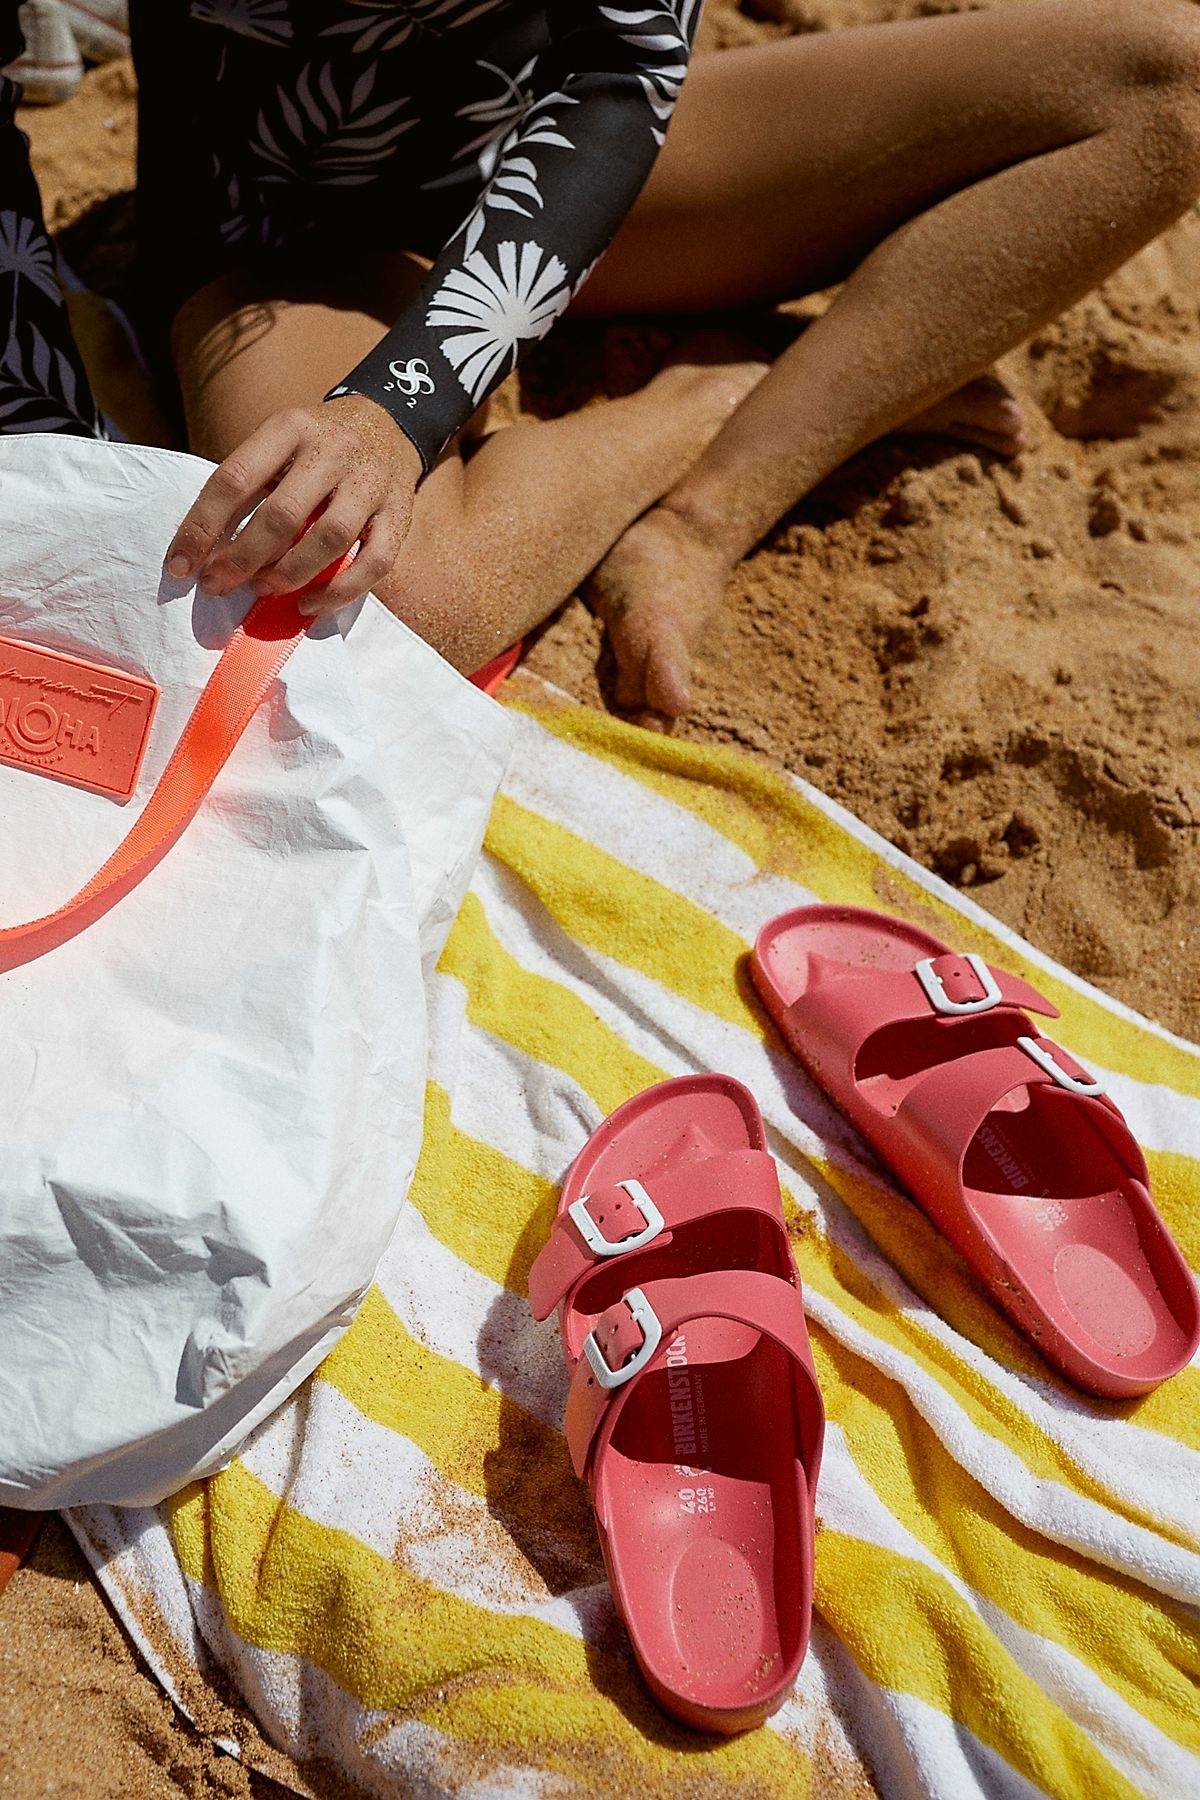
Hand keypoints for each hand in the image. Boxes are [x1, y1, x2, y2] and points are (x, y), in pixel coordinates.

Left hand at [164, 394, 423, 614]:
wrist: (387, 424)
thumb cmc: (316, 446)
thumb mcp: (278, 443)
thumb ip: (249, 486)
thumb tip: (206, 550)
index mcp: (290, 427)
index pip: (235, 479)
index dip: (201, 527)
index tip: (180, 566)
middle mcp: (333, 451)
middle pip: (282, 514)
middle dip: (242, 558)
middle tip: (218, 585)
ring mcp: (370, 483)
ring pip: (329, 538)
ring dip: (289, 574)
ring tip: (263, 590)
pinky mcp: (399, 514)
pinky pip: (374, 562)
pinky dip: (340, 591)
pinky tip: (310, 605)